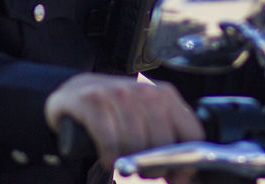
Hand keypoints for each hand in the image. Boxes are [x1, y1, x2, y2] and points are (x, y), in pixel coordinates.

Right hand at [44, 72, 203, 180]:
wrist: (73, 92)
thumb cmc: (114, 111)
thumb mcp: (145, 118)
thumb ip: (166, 140)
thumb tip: (184, 174)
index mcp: (165, 95)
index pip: (191, 132)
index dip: (186, 161)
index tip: (177, 176)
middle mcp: (144, 90)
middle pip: (163, 141)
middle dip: (155, 165)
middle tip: (143, 173)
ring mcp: (118, 93)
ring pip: (136, 142)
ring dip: (130, 163)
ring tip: (124, 166)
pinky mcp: (92, 101)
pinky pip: (109, 139)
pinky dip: (110, 157)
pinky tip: (108, 160)